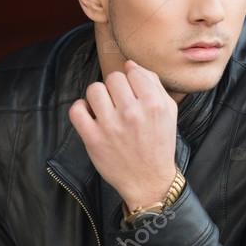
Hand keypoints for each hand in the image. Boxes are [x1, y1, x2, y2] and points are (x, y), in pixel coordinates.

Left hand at [68, 59, 177, 209]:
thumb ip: (153, 84)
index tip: (132, 92)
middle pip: (113, 78)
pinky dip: (81, 109)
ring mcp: (111, 126)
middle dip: (116, 88)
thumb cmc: (159, 144)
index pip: (133, 71)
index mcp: (154, 104)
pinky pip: (77, 109)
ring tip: (105, 109)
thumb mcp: (168, 112)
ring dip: (99, 97)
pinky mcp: (93, 139)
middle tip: (120, 103)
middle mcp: (133, 113)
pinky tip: (91, 116)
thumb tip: (131, 64)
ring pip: (94, 89)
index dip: (131, 79)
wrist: (149, 181)